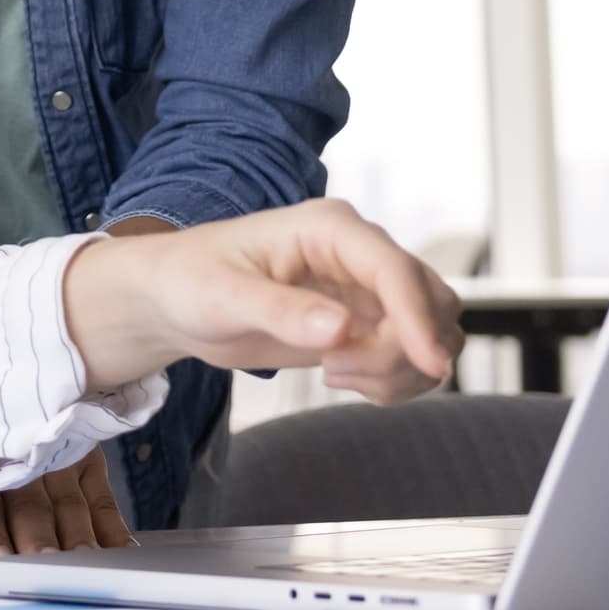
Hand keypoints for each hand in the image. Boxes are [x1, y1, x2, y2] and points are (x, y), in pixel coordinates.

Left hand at [61, 200, 459, 403]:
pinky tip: (345, 381)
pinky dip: (395, 379)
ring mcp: (367, 289)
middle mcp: (360, 253)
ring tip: (335, 377)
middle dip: (403, 350)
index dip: (419, 319)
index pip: (396, 270)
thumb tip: (341, 329)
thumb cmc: (190, 281)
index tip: (430, 366)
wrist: (176, 302)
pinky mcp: (366, 322)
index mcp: (330, 228)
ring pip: (432, 331)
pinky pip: (411, 355)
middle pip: (431, 300)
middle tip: (337, 374)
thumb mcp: (224, 297)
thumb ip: (281, 311)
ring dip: (401, 369)